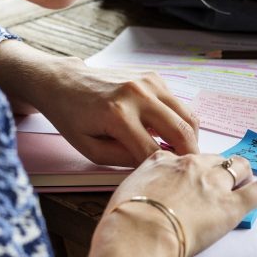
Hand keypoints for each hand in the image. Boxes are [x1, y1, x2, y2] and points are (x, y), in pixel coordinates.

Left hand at [34, 59, 199, 166]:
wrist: (64, 82)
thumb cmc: (73, 118)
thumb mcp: (90, 149)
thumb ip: (123, 160)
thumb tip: (153, 165)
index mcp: (118, 115)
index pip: (154, 151)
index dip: (164, 169)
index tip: (170, 180)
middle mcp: (138, 94)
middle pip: (181, 130)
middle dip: (190, 154)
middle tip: (192, 170)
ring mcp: (149, 82)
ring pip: (188, 115)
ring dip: (191, 137)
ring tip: (183, 152)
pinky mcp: (154, 77)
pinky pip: (178, 104)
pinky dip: (179, 120)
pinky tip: (167, 130)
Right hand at [108, 152, 256, 256]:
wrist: (139, 233)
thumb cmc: (124, 222)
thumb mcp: (123, 195)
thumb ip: (136, 189)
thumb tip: (137, 195)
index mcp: (163, 162)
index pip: (179, 158)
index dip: (185, 168)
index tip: (186, 175)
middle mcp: (191, 166)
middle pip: (212, 160)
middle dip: (217, 168)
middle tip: (218, 180)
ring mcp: (214, 184)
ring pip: (237, 169)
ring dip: (243, 172)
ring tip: (249, 175)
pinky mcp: (232, 205)